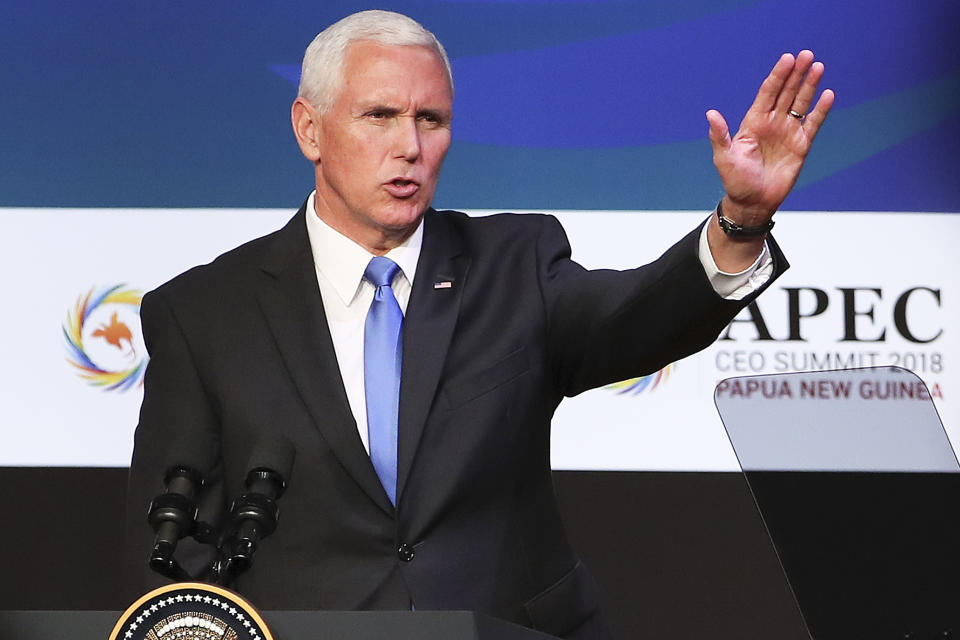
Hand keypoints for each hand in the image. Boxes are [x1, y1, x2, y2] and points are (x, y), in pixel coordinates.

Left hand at [707, 50, 834, 225]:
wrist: (752, 202)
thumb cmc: (735, 181)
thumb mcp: (724, 158)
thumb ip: (720, 136)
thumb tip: (711, 114)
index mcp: (753, 122)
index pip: (767, 93)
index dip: (777, 76)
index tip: (787, 59)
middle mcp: (772, 123)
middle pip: (786, 93)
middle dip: (796, 74)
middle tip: (806, 55)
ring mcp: (787, 133)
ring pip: (801, 103)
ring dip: (809, 86)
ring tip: (817, 67)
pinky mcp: (801, 145)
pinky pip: (813, 124)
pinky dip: (821, 110)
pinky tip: (827, 94)